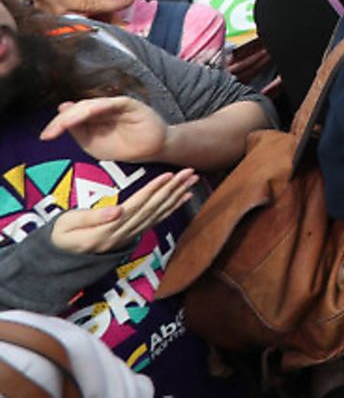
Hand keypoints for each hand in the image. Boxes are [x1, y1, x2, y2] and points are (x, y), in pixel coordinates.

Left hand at [41, 97, 170, 163]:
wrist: (152, 151)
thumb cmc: (124, 147)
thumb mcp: (94, 144)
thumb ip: (79, 131)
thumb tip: (62, 112)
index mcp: (92, 117)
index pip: (71, 116)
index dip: (57, 124)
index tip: (45, 137)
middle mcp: (101, 108)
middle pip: (77, 109)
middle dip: (61, 121)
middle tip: (50, 133)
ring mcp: (115, 105)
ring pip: (90, 105)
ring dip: (74, 115)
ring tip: (62, 126)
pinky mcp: (129, 104)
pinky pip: (110, 103)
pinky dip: (97, 107)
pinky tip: (85, 114)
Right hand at [48, 171, 198, 253]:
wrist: (60, 263)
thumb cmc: (60, 238)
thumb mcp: (66, 226)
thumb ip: (92, 217)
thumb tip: (118, 210)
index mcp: (107, 230)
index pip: (135, 207)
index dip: (153, 191)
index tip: (168, 175)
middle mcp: (123, 234)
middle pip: (152, 208)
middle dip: (172, 189)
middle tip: (189, 172)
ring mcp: (129, 236)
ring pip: (158, 213)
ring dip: (176, 196)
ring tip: (191, 180)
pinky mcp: (132, 235)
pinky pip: (156, 220)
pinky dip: (171, 208)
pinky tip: (183, 197)